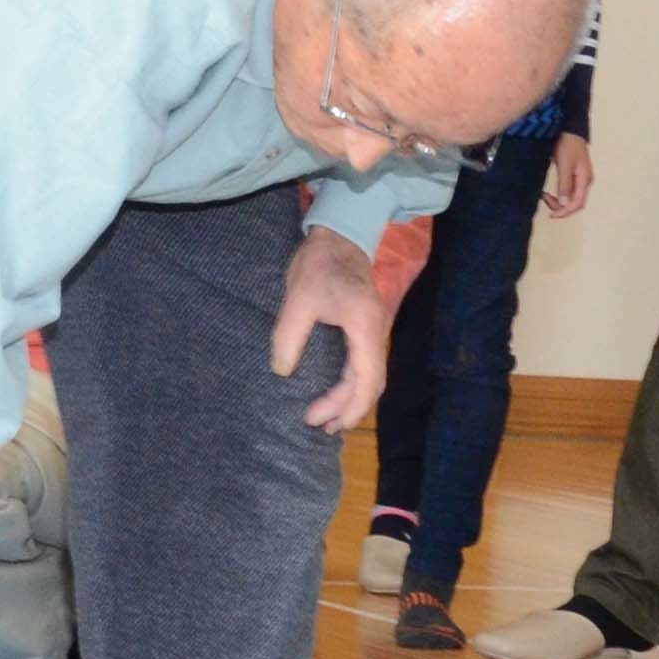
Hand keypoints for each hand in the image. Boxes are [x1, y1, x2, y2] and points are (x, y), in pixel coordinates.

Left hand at [272, 228, 386, 435]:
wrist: (341, 233)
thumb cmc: (320, 263)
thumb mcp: (298, 299)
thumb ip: (289, 336)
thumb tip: (282, 371)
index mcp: (364, 328)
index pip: (367, 380)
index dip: (347, 406)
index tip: (321, 420)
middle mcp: (376, 332)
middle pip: (372, 383)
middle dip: (348, 409)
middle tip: (319, 425)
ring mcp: (373, 329)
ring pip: (371, 376)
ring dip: (352, 399)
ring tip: (329, 418)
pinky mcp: (366, 326)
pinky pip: (365, 364)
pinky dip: (352, 384)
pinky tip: (336, 391)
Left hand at [543, 133, 593, 217]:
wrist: (570, 128)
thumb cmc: (568, 144)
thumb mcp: (564, 165)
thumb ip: (564, 184)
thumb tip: (564, 204)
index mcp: (585, 180)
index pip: (578, 204)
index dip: (565, 212)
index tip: (552, 214)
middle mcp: (585, 181)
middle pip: (575, 203)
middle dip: (561, 207)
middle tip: (545, 201)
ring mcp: (581, 178)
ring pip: (571, 198)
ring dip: (559, 201)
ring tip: (544, 196)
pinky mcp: (575, 174)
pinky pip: (568, 191)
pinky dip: (559, 195)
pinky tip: (549, 192)